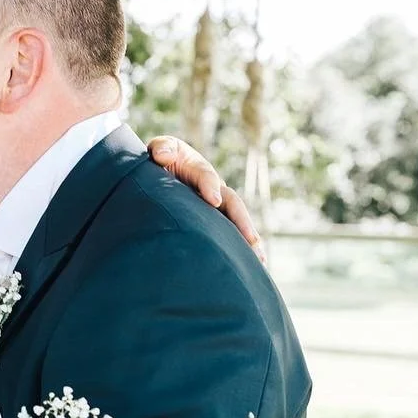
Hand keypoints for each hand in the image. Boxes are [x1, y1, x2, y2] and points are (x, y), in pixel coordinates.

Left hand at [146, 135, 265, 263]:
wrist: (158, 172)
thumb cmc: (161, 159)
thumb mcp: (161, 148)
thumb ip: (162, 148)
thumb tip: (163, 155)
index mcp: (199, 170)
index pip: (206, 176)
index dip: (210, 186)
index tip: (213, 200)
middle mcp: (214, 189)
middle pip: (232, 204)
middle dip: (242, 222)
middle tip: (251, 240)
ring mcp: (215, 207)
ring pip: (235, 222)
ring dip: (248, 241)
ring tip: (259, 261)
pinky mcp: (212, 221)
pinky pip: (229, 236)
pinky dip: (240, 250)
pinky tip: (250, 268)